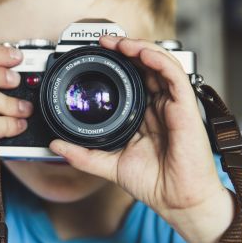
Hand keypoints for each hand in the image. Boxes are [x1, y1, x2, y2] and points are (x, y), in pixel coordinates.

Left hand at [49, 36, 224, 217]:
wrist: (176, 201)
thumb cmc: (153, 183)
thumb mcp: (108, 165)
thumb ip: (82, 154)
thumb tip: (55, 145)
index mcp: (144, 114)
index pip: (132, 78)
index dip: (117, 63)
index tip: (96, 54)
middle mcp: (159, 105)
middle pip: (145, 65)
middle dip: (125, 48)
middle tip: (103, 41)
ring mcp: (173, 104)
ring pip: (160, 63)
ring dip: (139, 47)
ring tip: (117, 42)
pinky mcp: (185, 107)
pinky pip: (174, 75)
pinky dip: (157, 59)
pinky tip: (141, 52)